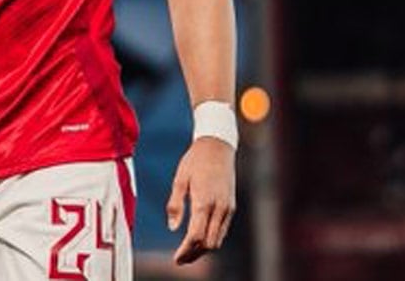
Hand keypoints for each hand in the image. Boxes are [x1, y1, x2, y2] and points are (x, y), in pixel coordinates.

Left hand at [165, 136, 236, 264]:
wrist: (218, 145)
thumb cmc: (195, 160)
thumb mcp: (180, 179)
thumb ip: (175, 205)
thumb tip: (172, 227)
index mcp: (204, 201)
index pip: (196, 236)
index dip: (185, 251)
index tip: (176, 259)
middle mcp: (219, 207)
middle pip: (208, 243)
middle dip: (194, 254)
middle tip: (180, 259)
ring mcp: (228, 207)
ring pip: (217, 239)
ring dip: (203, 249)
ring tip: (188, 252)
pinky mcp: (231, 206)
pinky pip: (222, 230)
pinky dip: (211, 238)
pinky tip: (200, 238)